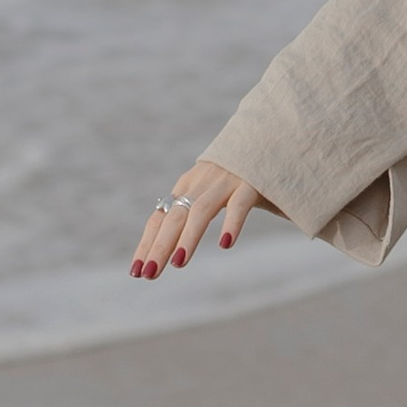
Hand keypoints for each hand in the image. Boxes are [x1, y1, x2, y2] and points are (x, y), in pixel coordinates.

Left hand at [130, 156, 273, 275]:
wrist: (270, 132)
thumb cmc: (241, 171)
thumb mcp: (212, 191)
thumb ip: (196, 214)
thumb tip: (174, 249)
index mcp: (189, 186)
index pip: (159, 218)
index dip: (147, 244)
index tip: (136, 271)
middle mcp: (202, 182)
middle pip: (174, 217)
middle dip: (159, 247)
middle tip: (148, 274)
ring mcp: (226, 180)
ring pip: (201, 210)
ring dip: (188, 237)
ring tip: (178, 263)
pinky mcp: (252, 181)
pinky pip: (239, 203)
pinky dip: (231, 222)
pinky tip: (225, 243)